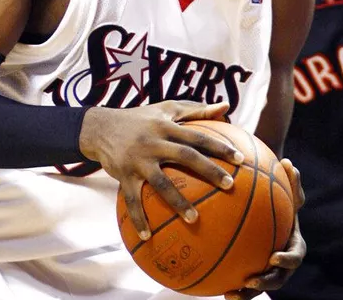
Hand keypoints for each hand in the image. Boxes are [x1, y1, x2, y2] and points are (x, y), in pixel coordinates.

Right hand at [80, 101, 243, 239]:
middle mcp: (154, 142)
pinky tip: (148, 235)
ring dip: (178, 202)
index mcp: (167, 126)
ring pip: (161, 183)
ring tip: (196, 219)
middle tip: (231, 185)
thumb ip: (197, 110)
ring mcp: (138, 160)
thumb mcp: (167, 108)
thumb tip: (226, 106)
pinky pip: (132, 200)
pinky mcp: (123, 175)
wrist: (101, 127)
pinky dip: (139, 218)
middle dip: (209, 171)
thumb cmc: (141, 118)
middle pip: (185, 156)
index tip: (241, 159)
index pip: (198, 136)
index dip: (219, 147)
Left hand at [225, 159, 305, 299]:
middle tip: (251, 281)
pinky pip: (242, 281)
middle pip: (279, 278)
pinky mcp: (252, 269)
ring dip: (246, 295)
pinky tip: (211, 286)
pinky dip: (231, 286)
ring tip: (229, 295)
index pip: (296, 255)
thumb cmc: (281, 193)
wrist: (273, 205)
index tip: (273, 257)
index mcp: (294, 242)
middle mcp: (283, 259)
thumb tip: (287, 163)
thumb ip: (290, 178)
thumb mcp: (287, 186)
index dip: (287, 260)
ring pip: (259, 286)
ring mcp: (267, 267)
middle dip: (265, 283)